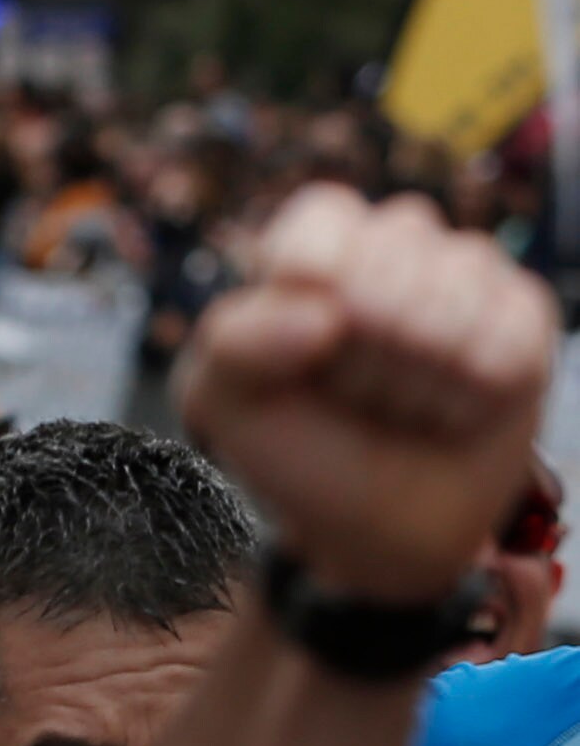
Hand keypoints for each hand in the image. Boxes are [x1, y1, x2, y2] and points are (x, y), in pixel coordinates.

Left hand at [177, 185, 556, 601]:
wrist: (378, 524)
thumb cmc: (298, 450)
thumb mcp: (224, 401)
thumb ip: (232, 341)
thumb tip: (325, 315)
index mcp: (315, 248)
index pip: (323, 220)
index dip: (315, 284)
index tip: (308, 344)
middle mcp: (394, 246)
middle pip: (388, 263)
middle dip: (359, 353)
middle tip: (349, 392)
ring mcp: (464, 277)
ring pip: (449, 302)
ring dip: (412, 379)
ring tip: (397, 405)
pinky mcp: (523, 316)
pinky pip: (507, 338)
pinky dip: (469, 395)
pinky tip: (450, 413)